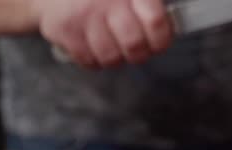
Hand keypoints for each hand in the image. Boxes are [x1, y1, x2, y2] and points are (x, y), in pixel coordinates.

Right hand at [33, 0, 172, 68]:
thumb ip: (150, 6)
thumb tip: (167, 28)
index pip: (157, 24)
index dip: (161, 40)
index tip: (158, 42)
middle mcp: (108, 0)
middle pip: (134, 46)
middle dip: (138, 53)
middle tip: (134, 47)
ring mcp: (85, 15)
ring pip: (112, 58)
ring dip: (115, 56)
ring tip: (110, 43)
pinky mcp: (64, 28)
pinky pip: (89, 61)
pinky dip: (94, 59)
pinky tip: (92, 44)